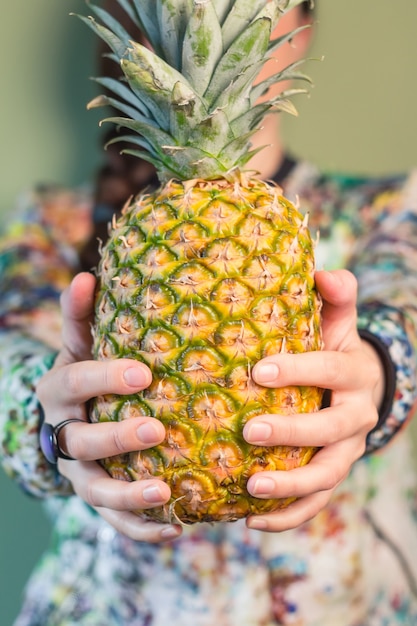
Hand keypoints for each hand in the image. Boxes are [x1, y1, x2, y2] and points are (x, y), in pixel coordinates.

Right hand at [36, 272, 181, 542]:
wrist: (71, 416)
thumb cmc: (89, 370)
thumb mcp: (83, 341)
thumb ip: (82, 314)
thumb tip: (86, 276)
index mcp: (60, 390)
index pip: (75, 382)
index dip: (104, 378)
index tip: (144, 373)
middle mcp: (64, 433)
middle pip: (82, 440)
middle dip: (117, 437)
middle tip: (157, 430)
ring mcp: (78, 470)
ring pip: (95, 487)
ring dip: (128, 492)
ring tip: (165, 491)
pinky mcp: (97, 498)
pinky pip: (114, 520)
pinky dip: (141, 527)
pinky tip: (176, 527)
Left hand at [243, 269, 381, 531]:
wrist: (357, 388)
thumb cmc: (333, 349)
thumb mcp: (337, 321)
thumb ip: (335, 295)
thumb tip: (321, 271)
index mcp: (353, 374)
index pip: (330, 371)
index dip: (300, 370)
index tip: (260, 370)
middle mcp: (356, 416)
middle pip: (329, 429)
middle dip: (291, 431)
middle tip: (250, 430)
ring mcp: (347, 451)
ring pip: (326, 475)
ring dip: (290, 485)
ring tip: (250, 488)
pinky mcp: (333, 476)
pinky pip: (316, 503)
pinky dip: (287, 516)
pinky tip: (250, 520)